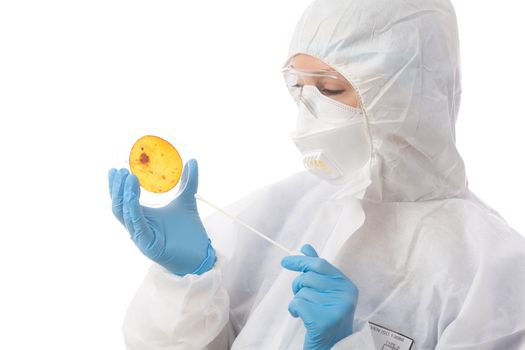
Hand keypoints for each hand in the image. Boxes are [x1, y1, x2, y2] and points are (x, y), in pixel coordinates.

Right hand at [108, 159, 215, 275]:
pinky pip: (136, 224)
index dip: (117, 186)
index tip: (115, 169)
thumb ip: (188, 182)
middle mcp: (138, 226)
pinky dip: (133, 209)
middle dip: (116, 188)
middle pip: (119, 206)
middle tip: (118, 171)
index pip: (123, 200)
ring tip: (127, 178)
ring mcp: (140, 236)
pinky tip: (132, 195)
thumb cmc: (189, 232)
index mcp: (143, 217)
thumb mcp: (187, 202)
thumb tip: (192, 161)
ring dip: (124, 195)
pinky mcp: (147, 244)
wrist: (200, 254)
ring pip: (124, 214)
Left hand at [281, 244, 357, 349]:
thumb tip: (306, 248)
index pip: (320, 264)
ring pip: (302, 291)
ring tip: (306, 310)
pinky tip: (301, 317)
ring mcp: (336, 308)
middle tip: (300, 295)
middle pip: (309, 276)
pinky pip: (297, 304)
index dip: (301, 261)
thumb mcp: (327, 292)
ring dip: (297, 300)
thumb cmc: (328, 317)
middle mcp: (345, 296)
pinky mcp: (323, 321)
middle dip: (298, 285)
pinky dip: (294, 309)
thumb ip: (318, 270)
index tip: (286, 261)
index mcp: (348, 286)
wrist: (333, 347)